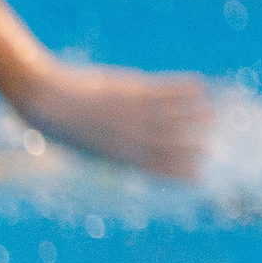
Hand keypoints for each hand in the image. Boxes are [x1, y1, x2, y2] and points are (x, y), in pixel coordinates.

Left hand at [18, 62, 213, 180]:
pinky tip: (202, 86)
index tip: (200, 177)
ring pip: (175, 117)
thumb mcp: (87, 144)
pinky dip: (186, 88)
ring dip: (198, 116)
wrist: (48, 102)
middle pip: (171, 145)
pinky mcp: (134, 90)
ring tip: (213, 118)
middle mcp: (132, 137)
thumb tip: (125, 151)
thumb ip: (111, 148)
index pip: (157, 169)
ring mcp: (134, 113)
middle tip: (212, 150)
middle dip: (194, 149)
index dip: (180, 174)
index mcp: (118, 156)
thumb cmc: (62, 125)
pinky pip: (168, 89)